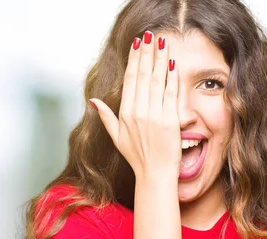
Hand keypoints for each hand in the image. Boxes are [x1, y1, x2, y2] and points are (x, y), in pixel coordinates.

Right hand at [90, 31, 180, 179]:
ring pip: (157, 81)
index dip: (134, 60)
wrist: (155, 174)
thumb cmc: (137, 158)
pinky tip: (173, 65)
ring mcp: (154, 116)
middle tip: (151, 37)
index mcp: (125, 113)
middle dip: (147, 53)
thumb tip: (93, 101)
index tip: (138, 45)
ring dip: (160, 60)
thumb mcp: (116, 137)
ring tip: (163, 44)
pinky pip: (171, 95)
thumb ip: (105, 117)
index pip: (130, 80)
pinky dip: (172, 79)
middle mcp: (138, 112)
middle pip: (143, 75)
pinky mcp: (169, 121)